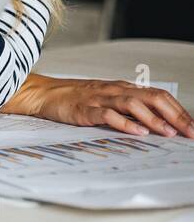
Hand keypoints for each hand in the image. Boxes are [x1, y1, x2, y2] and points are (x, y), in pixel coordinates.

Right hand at [5, 73, 193, 137]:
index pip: (159, 96)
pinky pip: (107, 115)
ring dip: (154, 120)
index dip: (179, 111)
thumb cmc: (75, 99)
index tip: (193, 128)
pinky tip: (137, 132)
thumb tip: (158, 125)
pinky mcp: (84, 109)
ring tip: (169, 133)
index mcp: (123, 88)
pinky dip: (124, 124)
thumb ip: (129, 109)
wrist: (43, 94)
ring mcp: (100, 99)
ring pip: (133, 104)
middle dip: (175, 116)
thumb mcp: (106, 100)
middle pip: (153, 98)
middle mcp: (115, 91)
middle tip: (190, 133)